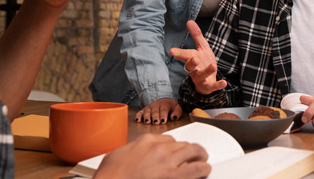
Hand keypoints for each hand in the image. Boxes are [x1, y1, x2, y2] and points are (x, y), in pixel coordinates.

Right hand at [95, 134, 209, 178]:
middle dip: (190, 150)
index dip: (174, 148)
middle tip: (196, 155)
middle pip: (183, 144)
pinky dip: (203, 169)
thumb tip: (137, 155)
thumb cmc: (108, 176)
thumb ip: (134, 151)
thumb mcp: (118, 155)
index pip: (168, 139)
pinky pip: (196, 168)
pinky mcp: (172, 176)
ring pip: (193, 151)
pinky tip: (205, 170)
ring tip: (203, 161)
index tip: (176, 153)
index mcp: (146, 140)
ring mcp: (167, 160)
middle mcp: (159, 147)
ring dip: (199, 156)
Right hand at [135, 98, 182, 124]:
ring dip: (147, 117)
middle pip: (155, 111)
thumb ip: (177, 113)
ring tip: (147, 122)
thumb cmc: (171, 107)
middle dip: (155, 117)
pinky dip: (138, 116)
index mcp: (164, 104)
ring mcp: (149, 107)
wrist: (164, 101)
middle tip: (156, 123)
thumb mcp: (177, 108)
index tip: (163, 121)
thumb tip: (173, 117)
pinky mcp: (144, 110)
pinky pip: (140, 112)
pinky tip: (138, 120)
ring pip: (147, 112)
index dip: (163, 115)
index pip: (164, 110)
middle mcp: (156, 105)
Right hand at [169, 20, 226, 94]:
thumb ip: (196, 36)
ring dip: (206, 71)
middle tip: (194, 58)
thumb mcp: (202, 47)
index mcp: (192, 59)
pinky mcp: (208, 86)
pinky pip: (212, 86)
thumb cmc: (203, 62)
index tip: (171, 51)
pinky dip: (218, 85)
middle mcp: (194, 70)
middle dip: (191, 63)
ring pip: (200, 76)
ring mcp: (201, 79)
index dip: (178, 53)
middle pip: (190, 67)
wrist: (208, 80)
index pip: (184, 55)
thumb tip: (189, 21)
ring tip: (213, 65)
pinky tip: (224, 82)